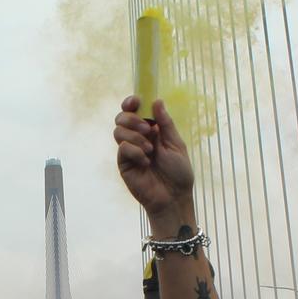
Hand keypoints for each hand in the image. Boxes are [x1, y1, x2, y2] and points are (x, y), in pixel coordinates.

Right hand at [113, 96, 194, 218]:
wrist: (173, 197)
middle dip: (133, 119)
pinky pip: (123, 148)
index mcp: (151, 131)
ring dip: (136, 136)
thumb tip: (157, 101)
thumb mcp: (176, 144)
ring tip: (150, 150)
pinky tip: (145, 162)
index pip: (135, 111)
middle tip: (149, 130)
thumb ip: (165, 123)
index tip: (136, 101)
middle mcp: (137, 138)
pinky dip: (135, 152)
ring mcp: (129, 151)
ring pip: (118, 131)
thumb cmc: (178, 173)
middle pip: (122, 118)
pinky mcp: (123, 164)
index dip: (131, 102)